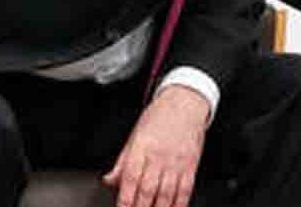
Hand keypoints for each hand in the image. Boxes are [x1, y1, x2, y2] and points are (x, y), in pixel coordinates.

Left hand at [103, 84, 209, 206]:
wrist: (186, 102)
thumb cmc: (159, 117)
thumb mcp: (135, 135)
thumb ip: (122, 162)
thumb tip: (109, 180)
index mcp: (141, 148)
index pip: (130, 179)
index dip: (125, 199)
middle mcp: (159, 156)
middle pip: (147, 189)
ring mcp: (176, 161)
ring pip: (167, 193)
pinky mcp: (191, 164)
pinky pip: (185, 189)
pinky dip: (179, 203)